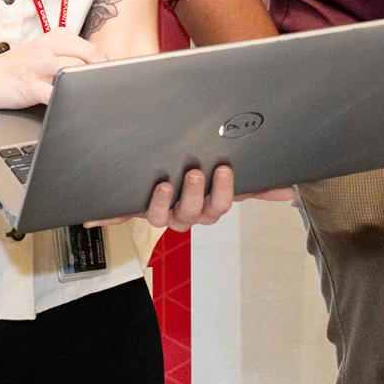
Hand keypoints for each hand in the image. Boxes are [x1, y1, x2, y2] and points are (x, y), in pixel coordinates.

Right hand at [0, 28, 106, 108]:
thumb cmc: (16, 69)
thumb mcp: (43, 53)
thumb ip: (68, 57)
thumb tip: (101, 72)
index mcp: (56, 37)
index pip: (92, 48)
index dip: (108, 66)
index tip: (116, 80)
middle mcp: (48, 47)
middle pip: (90, 55)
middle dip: (104, 74)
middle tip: (111, 91)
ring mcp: (38, 65)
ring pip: (74, 70)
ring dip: (89, 85)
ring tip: (98, 98)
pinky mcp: (28, 84)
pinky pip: (53, 93)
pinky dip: (67, 101)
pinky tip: (74, 108)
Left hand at [90, 165, 294, 232]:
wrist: (155, 165)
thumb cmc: (195, 171)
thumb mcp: (225, 174)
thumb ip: (256, 185)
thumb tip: (288, 192)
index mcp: (204, 205)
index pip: (218, 207)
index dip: (221, 193)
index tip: (222, 169)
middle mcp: (180, 212)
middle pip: (190, 216)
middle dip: (193, 196)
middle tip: (195, 172)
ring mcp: (154, 210)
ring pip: (159, 218)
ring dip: (161, 204)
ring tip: (163, 182)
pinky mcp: (127, 208)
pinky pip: (116, 216)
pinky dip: (105, 216)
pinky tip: (95, 213)